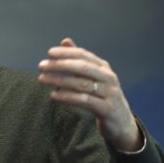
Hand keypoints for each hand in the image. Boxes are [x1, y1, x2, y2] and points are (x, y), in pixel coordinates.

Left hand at [37, 37, 142, 151]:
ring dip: (60, 80)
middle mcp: (108, 77)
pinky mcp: (107, 109)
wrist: (121, 121)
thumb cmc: (102, 96)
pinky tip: (54, 95)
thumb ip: (79, 60)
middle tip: (41, 66)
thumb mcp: (92, 77)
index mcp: (103, 67)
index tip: (49, 53)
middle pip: (83, 67)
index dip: (66, 53)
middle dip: (60, 65)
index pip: (83, 55)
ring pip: (82, 84)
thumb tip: (65, 41)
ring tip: (42, 79)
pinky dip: (68, 97)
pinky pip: (85, 100)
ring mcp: (109, 93)